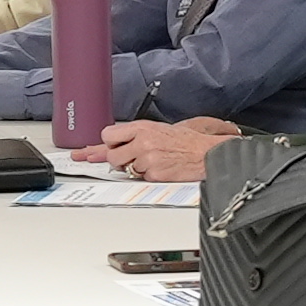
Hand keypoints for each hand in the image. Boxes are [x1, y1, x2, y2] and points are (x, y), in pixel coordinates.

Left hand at [98, 116, 239, 182]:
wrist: (204, 152)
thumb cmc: (184, 141)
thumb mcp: (157, 130)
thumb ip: (133, 136)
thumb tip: (107, 147)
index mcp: (141, 127)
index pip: (107, 135)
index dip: (108, 144)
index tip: (102, 150)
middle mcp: (142, 141)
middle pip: (112, 156)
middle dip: (120, 161)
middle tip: (134, 158)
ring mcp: (147, 158)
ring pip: (125, 170)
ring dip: (135, 169)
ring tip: (153, 161)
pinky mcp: (154, 173)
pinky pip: (141, 179)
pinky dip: (148, 177)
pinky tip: (161, 168)